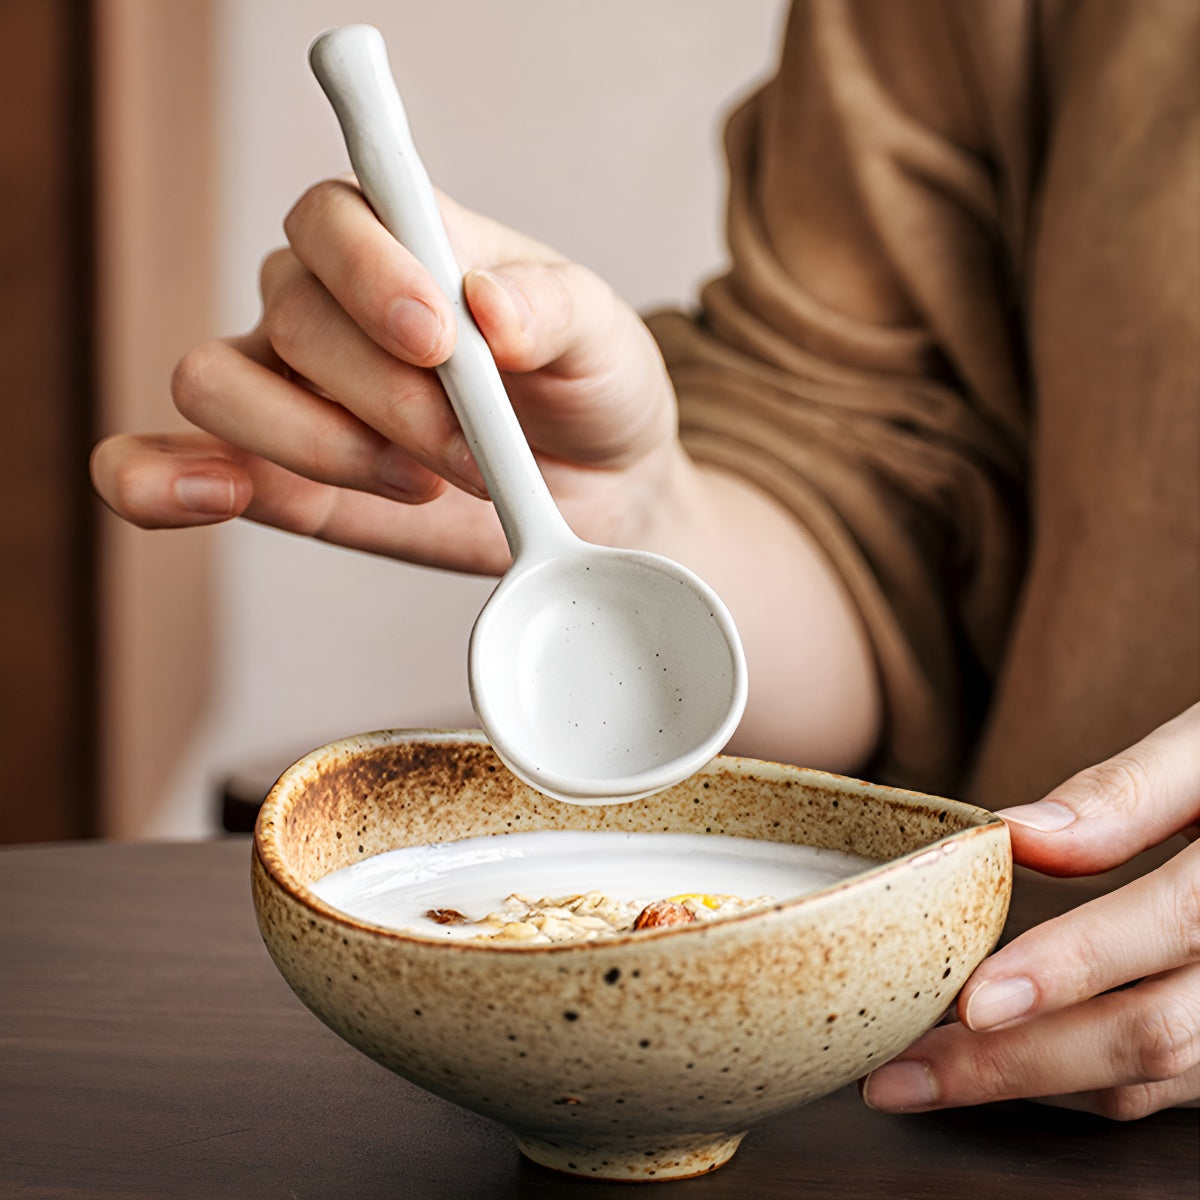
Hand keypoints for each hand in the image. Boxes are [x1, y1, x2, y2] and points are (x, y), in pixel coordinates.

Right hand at [90, 180, 682, 574]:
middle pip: (291, 319)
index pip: (330, 217)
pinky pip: (168, 465)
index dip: (369, 272)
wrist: (598, 486)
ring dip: (317, 445)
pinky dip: (160, 481)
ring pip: (217, 385)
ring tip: (416, 482)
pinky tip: (208, 496)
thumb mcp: (601, 335)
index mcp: (401, 244)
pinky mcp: (278, 477)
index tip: (440, 339)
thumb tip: (485, 304)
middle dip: (391, 401)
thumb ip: (551, 307)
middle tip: (473, 451)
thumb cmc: (589, 388)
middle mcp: (330, 307)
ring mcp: (293, 392)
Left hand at [863, 702, 1199, 1118]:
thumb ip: (1130, 790)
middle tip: (900, 1076)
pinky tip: (1010, 1059)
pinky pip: (1174, 1085)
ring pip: (1157, 1075)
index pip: (1173, 925)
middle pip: (1154, 1032)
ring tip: (928, 1075)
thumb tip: (1018, 834)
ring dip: (1039, 1082)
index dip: (1073, 966)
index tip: (974, 999)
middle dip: (1018, 1063)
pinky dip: (1086, 1080)